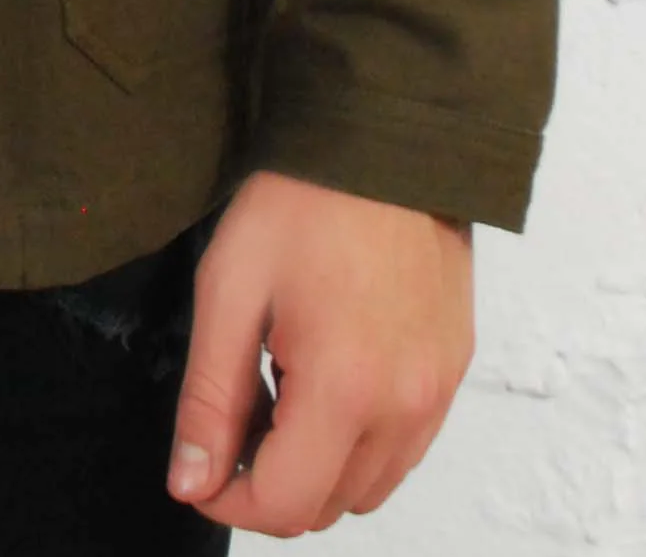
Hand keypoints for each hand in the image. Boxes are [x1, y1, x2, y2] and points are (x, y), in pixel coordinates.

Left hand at [166, 169, 472, 533]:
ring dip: (317, 466)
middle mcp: (406, 408)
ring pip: (370, 486)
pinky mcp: (454, 372)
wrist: (385, 140)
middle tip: (235, 410)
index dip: (229, 499)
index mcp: (347, 390)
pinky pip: (403, 447)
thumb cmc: (302, 202)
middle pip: (329, 506)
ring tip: (279, 385)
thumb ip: (209, 397)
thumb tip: (191, 480)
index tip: (199, 466)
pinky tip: (325, 373)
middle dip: (270, 481)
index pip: (285, 504)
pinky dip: (360, 440)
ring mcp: (439, 394)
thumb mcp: (229, 290)